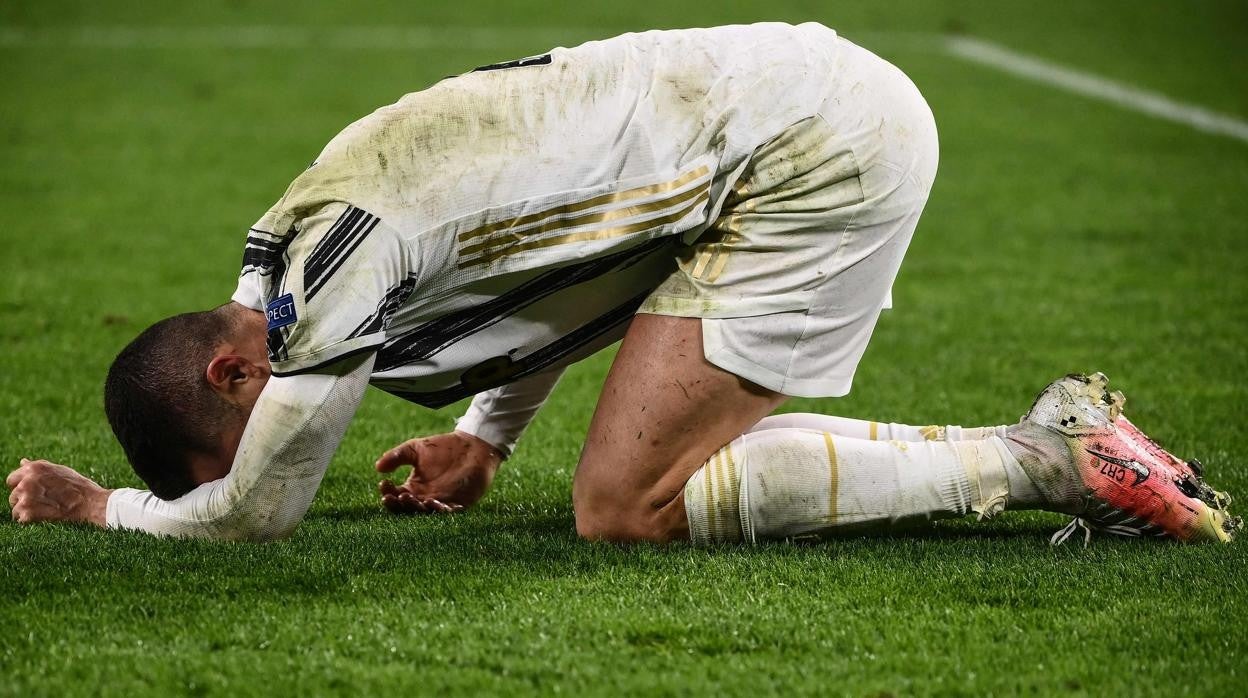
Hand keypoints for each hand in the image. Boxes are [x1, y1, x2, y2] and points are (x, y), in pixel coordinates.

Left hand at [7, 458, 110, 526]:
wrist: (89, 503)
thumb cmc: (78, 486)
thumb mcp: (59, 470)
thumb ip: (38, 468)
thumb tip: (22, 462)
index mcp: (33, 469)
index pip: (12, 479)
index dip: (21, 486)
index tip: (33, 492)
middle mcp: (26, 481)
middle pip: (13, 495)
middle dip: (23, 500)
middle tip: (43, 503)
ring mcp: (26, 498)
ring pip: (15, 508)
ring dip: (26, 511)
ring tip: (44, 511)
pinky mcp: (27, 514)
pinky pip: (20, 519)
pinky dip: (29, 521)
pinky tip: (43, 517)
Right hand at [375, 431, 503, 514]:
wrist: (472, 446)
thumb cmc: (442, 447)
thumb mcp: (416, 448)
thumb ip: (397, 456)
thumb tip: (378, 467)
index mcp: (413, 487)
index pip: (395, 495)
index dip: (387, 493)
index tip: (383, 485)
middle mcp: (424, 498)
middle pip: (408, 508)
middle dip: (401, 504)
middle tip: (399, 495)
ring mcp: (441, 502)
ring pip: (426, 512)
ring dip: (421, 508)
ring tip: (418, 500)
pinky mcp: (459, 504)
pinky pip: (449, 512)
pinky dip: (443, 511)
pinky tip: (438, 505)